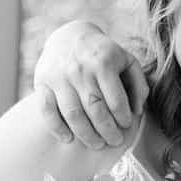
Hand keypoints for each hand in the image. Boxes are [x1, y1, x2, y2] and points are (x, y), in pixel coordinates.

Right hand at [33, 21, 148, 148]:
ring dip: (86, 135)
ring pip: (72, 114)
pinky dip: (56, 128)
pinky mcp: (42, 82)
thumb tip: (137, 110)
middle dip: (107, 131)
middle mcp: (80, 70)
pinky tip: (68, 138)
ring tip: (97, 144)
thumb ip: (138, 84)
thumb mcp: (127, 61)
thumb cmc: (104, 54)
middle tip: (115, 141)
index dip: (123, 117)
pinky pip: (47, 110)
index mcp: (103, 63)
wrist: (70, 36)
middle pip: (95, 110)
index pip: (115, 99)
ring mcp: (59, 77)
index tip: (126, 125)